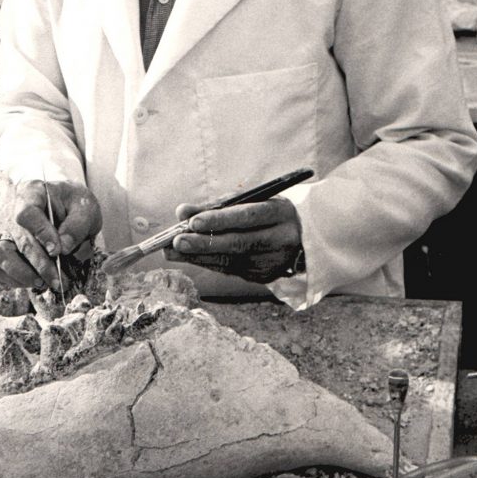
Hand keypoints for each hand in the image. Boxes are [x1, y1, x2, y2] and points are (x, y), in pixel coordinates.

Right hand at [0, 180, 101, 292]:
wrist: (70, 209)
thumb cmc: (76, 205)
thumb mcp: (86, 208)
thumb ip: (77, 224)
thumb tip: (64, 247)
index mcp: (33, 193)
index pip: (27, 213)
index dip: (40, 233)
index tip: (57, 250)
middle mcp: (14, 212)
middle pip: (19, 239)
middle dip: (39, 263)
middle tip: (58, 279)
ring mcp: (8, 232)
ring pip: (2, 255)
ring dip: (23, 274)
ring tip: (45, 284)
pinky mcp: (6, 251)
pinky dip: (15, 280)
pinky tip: (36, 283)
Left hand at [163, 197, 302, 283]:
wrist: (306, 236)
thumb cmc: (269, 212)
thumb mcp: (252, 200)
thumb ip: (217, 206)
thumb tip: (182, 212)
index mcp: (280, 213)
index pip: (247, 217)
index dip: (219, 220)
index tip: (192, 222)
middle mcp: (279, 239)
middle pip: (238, 243)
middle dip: (203, 243)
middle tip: (175, 241)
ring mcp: (273, 262)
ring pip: (230, 261)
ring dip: (197, 256)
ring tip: (171, 251)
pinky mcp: (264, 277)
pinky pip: (230, 270)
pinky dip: (207, 263)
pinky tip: (188, 257)